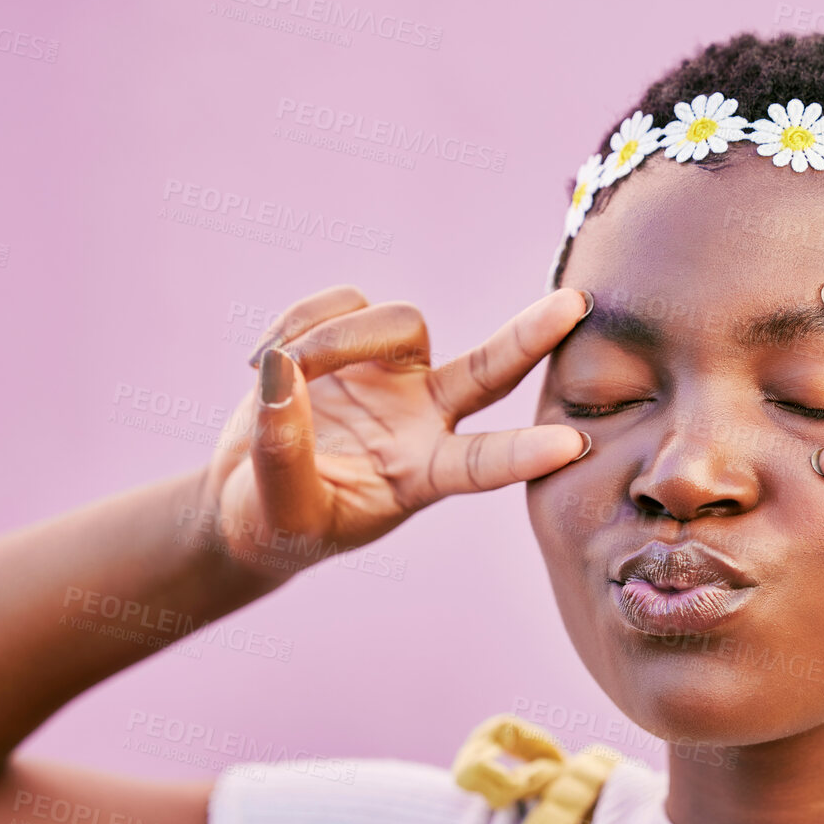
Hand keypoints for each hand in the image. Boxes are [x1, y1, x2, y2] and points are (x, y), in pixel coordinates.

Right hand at [196, 284, 591, 580]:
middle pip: (489, 371)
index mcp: (423, 474)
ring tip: (277, 371)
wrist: (248, 496)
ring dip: (332, 338)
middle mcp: (424, 418)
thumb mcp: (280, 509)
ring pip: (398, 322)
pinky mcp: (356, 342)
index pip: (483, 464)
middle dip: (529, 338)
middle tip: (574, 305)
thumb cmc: (275, 521)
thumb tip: (281, 373)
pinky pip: (343, 302)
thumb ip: (283, 452)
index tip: (573, 445)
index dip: (524, 454)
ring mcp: (396, 375)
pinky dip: (297, 323)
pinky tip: (262, 363)